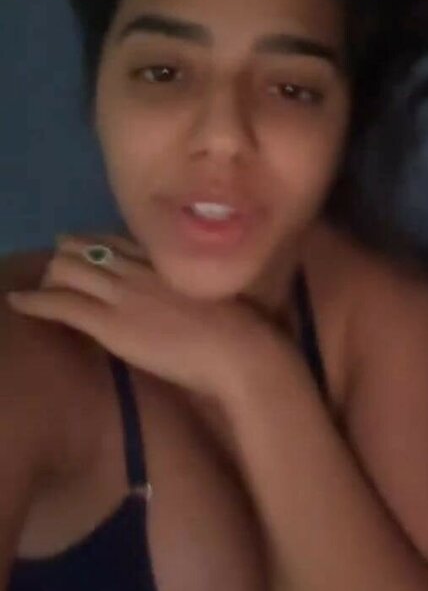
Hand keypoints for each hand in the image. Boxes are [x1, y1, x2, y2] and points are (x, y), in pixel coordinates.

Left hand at [6, 233, 278, 397]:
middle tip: (58, 265)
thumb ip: (196, 288)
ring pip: (68, 270)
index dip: (96, 241)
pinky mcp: (109, 323)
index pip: (119, 240)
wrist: (239, 350)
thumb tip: (191, 295)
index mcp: (167, 261)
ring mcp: (123, 293)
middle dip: (67, 254)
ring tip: (39, 285)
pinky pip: (60, 304)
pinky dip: (34, 301)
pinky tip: (19, 302)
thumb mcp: (218, 294)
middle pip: (87, 248)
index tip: (87, 246)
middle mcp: (140, 268)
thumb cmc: (243, 331)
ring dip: (49, 276)